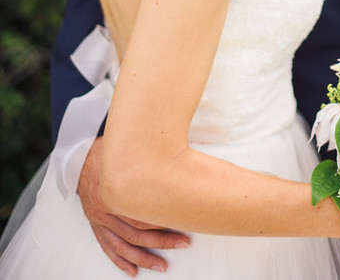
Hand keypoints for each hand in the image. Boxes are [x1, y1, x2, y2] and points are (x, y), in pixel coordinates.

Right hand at [78, 138, 189, 275]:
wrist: (78, 155)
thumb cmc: (106, 150)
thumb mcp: (127, 148)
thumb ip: (147, 157)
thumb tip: (173, 155)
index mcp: (114, 190)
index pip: (142, 212)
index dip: (164, 220)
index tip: (184, 221)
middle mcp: (106, 208)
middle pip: (137, 231)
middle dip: (161, 240)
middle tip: (182, 243)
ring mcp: (99, 218)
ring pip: (124, 244)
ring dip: (143, 257)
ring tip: (161, 265)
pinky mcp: (95, 224)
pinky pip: (107, 246)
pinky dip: (120, 260)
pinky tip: (132, 270)